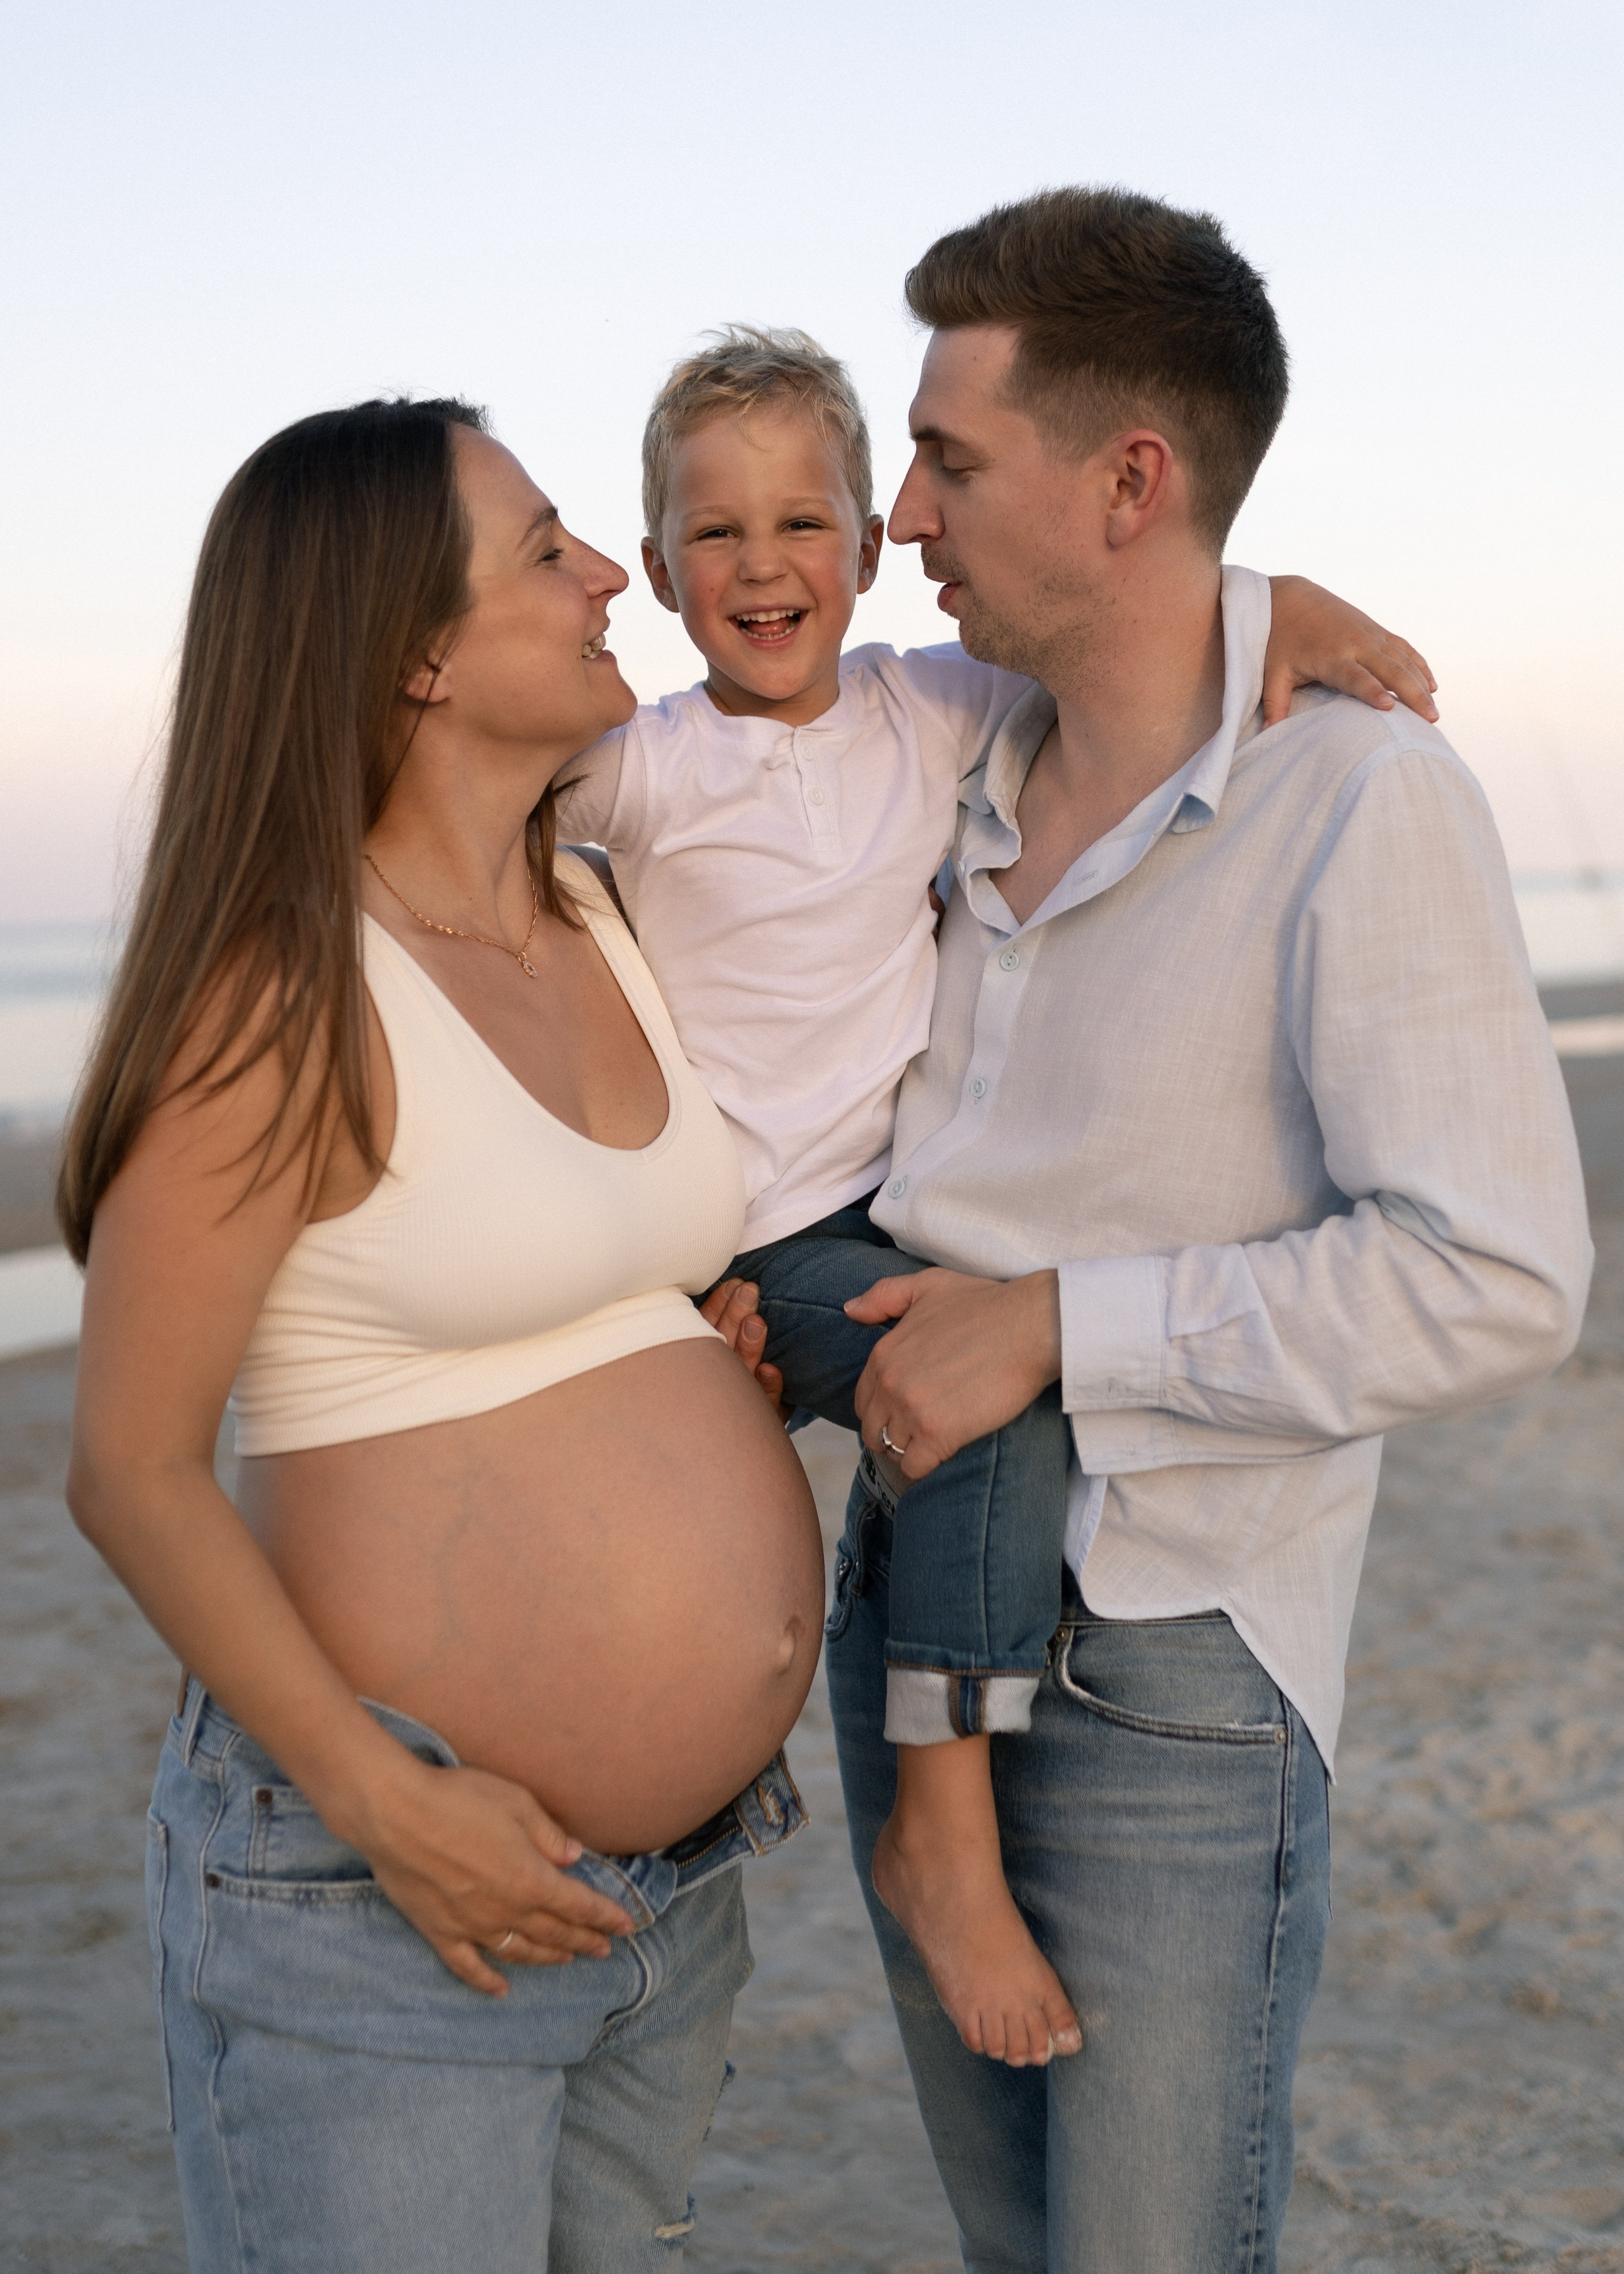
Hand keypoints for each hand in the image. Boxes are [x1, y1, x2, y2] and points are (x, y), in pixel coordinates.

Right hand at [354, 1753, 636, 1996]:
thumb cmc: (458, 1798)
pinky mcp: (439, 1932)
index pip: (579, 1905)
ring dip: (548, 1957)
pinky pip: (468, 1966)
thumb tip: (575, 1857)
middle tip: (606, 1948)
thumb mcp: (516, 1802)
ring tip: (567, 1959)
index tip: (627, 1925)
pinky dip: (487, 1982)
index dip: (606, 1916)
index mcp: (531, 1878)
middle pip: (555, 1932)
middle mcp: (507, 1910)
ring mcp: (472, 1926)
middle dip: (585, 1940)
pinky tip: (501, 1991)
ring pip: (519, 1952)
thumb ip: (549, 1834)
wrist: (395, 1814)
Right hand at [699, 1277, 786, 1419]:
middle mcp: (721, 1378)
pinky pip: (767, 1402)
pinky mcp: (767, 1415)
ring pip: (743, 1368)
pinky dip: (768, 1387)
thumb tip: (729, 1297)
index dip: (718, 1306)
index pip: (708, 1328)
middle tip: (748, 1290)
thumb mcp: (720, 1359)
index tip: (732, 1284)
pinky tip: (771, 1370)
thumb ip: (717, 1323)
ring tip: (757, 1321)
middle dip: (735, 1315)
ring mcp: (742, 1397)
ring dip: (750, 1345)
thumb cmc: (730, 1392)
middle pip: (725, 1344)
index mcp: (708, 1359)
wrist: (734, 1440)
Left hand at [847, 1268, 1060, 1479]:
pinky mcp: (939, 1435)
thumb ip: (884, 1296)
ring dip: (911, 1450)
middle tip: (923, 1429)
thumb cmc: (986, 1304)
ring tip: (937, 1440)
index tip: (908, 1409)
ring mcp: (912, 1411)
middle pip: (873, 1431)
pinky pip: (914, 1468)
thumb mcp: (928, 1285)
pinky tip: (944, 1452)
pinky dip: (925, 1466)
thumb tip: (850, 1311)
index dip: (883, 1409)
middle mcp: (890, 1384)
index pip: (863, 1401)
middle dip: (893, 1434)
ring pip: (892, 1451)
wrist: (1030, 1327)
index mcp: (883, 1354)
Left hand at [1263, 575, 1437, 727]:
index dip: (1373, 691)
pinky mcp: (1376, 630)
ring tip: (1435, 711)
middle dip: (1412, 693)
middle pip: (1390, 670)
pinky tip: (1432, 684)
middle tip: (1430, 719)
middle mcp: (1356, 644)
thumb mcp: (1273, 672)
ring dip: (1422, 684)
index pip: (1356, 677)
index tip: (1390, 707)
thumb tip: (1265, 734)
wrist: (1291, 598)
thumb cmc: (1279, 640)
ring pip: (1403, 660)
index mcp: (1331, 656)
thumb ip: (1274, 704)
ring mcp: (1370, 635)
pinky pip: (1403, 648)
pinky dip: (1419, 665)